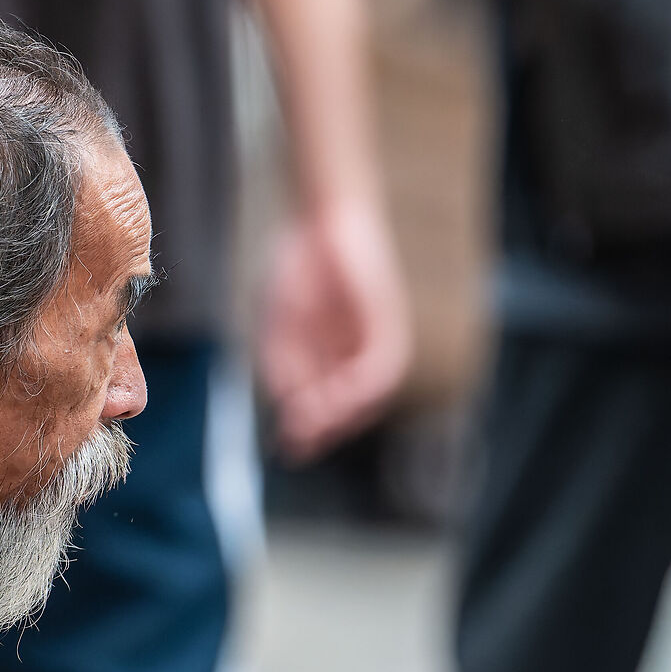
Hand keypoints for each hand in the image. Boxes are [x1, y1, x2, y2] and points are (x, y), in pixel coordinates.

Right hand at [254, 197, 411, 458]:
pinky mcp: (390, 324)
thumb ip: (283, 369)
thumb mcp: (280, 329)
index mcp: (330, 363)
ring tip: (317, 420)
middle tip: (300, 440)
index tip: (289, 449)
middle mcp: (357, 359)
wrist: (318, 222)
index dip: (309, 434)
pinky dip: (363, 383)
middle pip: (349, 410)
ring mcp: (375, 343)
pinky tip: (341, 393)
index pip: (326, 412)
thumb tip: (290, 412)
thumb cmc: (297, 273)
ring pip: (369, 394)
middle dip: (325, 429)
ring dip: (344, 412)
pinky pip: (383, 364)